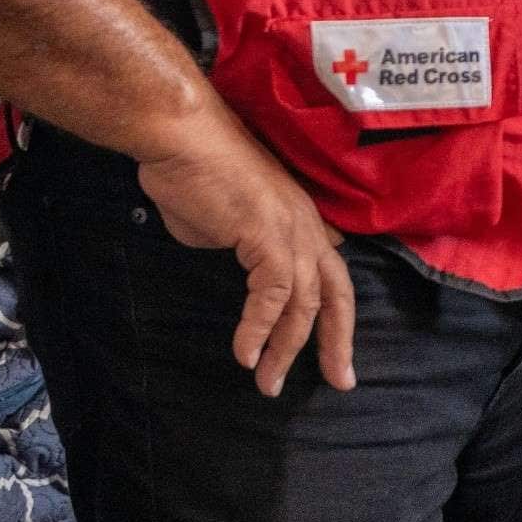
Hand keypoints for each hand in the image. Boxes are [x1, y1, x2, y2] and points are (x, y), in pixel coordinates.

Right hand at [133, 109, 356, 397]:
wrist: (181, 137)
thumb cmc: (195, 174)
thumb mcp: (225, 225)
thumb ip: (242, 251)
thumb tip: (243, 271)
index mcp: (302, 222)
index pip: (331, 276)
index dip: (336, 317)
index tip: (334, 357)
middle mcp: (307, 225)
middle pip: (338, 293)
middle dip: (339, 341)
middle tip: (340, 381)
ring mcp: (291, 228)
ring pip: (305, 302)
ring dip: (286, 349)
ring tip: (268, 384)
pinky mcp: (268, 234)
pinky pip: (273, 294)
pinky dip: (259, 328)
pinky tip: (245, 355)